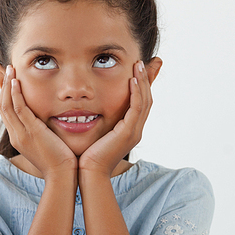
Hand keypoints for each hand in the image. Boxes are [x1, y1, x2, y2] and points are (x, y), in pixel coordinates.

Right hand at [0, 66, 77, 179]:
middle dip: (2, 86)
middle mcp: (15, 135)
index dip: (5, 95)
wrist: (63, 176)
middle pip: (2, 106)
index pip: (6, 112)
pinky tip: (17, 81)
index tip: (8, 80)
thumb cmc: (60, 162)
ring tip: (10, 69)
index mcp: (18, 138)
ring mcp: (21, 134)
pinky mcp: (32, 132)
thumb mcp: (47, 144)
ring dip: (7, 85)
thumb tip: (46, 123)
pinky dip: (16, 94)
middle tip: (5, 69)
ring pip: (6, 105)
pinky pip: (19, 109)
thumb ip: (43, 132)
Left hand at [78, 61, 152, 176]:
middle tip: (144, 61)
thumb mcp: (95, 133)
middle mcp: (135, 130)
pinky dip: (136, 93)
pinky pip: (136, 108)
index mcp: (130, 130)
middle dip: (146, 79)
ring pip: (144, 101)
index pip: (141, 103)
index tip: (138, 68)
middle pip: (147, 99)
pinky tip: (132, 80)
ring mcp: (134, 132)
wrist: (89, 173)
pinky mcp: (128, 132)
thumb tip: (87, 109)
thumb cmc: (87, 156)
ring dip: (142, 81)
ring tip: (139, 64)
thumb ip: (96, 120)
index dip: (142, 85)